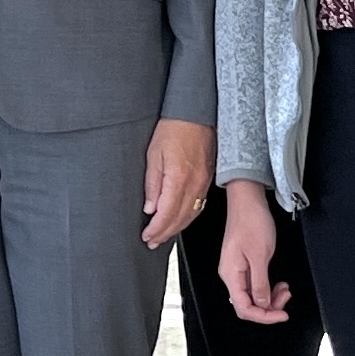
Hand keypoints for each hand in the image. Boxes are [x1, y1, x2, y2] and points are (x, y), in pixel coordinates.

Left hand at [141, 120, 214, 248]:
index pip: (167, 213)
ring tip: (163, 236)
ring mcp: (204, 182)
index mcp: (179, 178)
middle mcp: (194, 184)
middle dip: (165, 233)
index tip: (147, 236)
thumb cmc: (174, 128)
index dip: (156, 228)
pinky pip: (198, 205)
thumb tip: (150, 208)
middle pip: (180, 218)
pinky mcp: (207, 179)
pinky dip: (188, 217)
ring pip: (191, 214)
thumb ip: (152, 184)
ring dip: (176, 228)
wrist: (195, 113)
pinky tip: (180, 220)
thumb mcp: (153, 154)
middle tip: (152, 242)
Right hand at [219, 179, 290, 322]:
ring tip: (285, 289)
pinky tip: (278, 283)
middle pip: (248, 304)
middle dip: (269, 307)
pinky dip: (268, 287)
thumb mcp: (260, 255)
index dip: (264, 316)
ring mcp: (237, 269)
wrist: (248, 200)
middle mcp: (231, 275)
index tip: (282, 315)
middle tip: (285, 298)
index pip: (244, 308)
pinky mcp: (244, 263)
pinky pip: (255, 284)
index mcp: (231, 275)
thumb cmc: (251, 221)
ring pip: (253, 295)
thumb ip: (260, 283)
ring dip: (270, 297)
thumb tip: (262, 304)